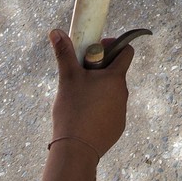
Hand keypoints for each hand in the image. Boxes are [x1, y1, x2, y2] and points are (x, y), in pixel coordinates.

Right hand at [47, 28, 133, 155]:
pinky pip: (110, 110)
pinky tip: (83, 116)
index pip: (126, 51)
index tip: (95, 51)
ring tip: (79, 98)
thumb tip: (55, 30)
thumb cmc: (72, 110)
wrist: (76, 150)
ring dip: (99, 89)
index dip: (113, 45)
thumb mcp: (67, 78)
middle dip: (100, 69)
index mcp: (115, 77)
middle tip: (80, 76)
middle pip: (116, 72)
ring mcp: (122, 111)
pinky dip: (100, 108)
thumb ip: (64, 53)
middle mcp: (123, 93)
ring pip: (112, 92)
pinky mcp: (117, 127)